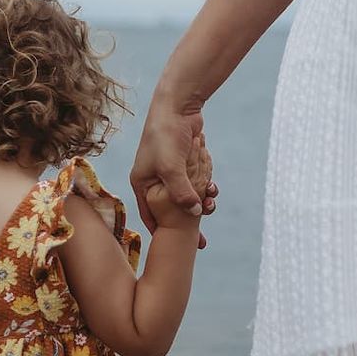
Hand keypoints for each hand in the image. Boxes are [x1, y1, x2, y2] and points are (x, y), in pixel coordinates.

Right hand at [131, 95, 219, 245]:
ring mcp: (169, 171)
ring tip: (212, 206)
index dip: (163, 232)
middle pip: (171, 209)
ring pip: (185, 196)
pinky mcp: (184, 162)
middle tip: (201, 241)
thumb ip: (181, 192)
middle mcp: (153, 179)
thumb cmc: (167, 134)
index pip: (151, 215)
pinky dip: (204, 186)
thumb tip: (195, 214)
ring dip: (200, 202)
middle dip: (188, 222)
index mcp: (142, 183)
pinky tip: (214, 188)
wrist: (178, 105)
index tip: (177, 249)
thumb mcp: (171, 167)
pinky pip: (194, 182)